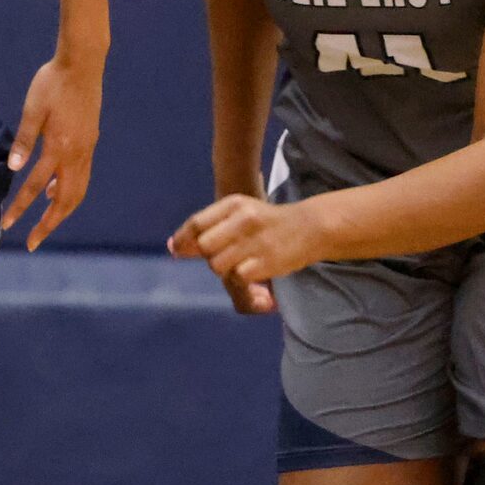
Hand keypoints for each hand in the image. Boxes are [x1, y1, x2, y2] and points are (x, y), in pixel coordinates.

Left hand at [0, 53, 100, 250]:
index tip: (7, 225)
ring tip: (45, 223)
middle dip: (48, 224)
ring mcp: (87, 150)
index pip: (35, 186)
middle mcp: (77, 154)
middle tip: (32, 242)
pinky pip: (81, 177)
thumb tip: (13, 169)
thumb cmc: (53, 83)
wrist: (83, 64)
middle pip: (65, 201)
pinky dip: (69, 192)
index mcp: (59, 147)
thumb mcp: (32, 109)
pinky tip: (54, 191)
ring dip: (61, 211)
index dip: (20, 207)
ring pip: (77, 192)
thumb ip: (24, 140)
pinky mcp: (90, 143)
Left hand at [169, 193, 322, 294]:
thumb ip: (207, 226)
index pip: (197, 224)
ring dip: (225, 269)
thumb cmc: (266, 222)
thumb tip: (173, 247)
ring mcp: (255, 240)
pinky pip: (237, 277)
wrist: (310, 226)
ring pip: (218, 264)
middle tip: (225, 256)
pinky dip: (242, 280)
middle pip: (205, 247)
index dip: (184, 240)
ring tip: (242, 264)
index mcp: (234, 204)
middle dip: (209, 256)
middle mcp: (243, 219)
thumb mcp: (239, 213)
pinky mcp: (265, 261)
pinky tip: (254, 274)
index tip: (177, 250)